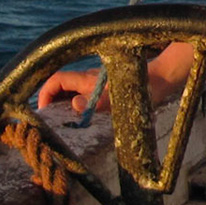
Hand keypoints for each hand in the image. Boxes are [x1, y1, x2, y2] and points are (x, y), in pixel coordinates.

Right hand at [36, 58, 180, 111]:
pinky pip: (83, 95)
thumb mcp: (121, 100)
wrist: (163, 78)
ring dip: (63, 105)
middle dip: (50, 102)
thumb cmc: (143, 89)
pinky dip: (76, 106)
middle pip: (60, 86)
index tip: (42, 112)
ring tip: (63, 125)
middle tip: (49, 123)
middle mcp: (89, 79)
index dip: (44, 94)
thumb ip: (98, 103)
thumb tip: (75, 105)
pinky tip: (83, 121)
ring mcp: (97, 83)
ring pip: (71, 91)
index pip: (55, 80)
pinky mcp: (106, 88)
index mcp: (88, 79)